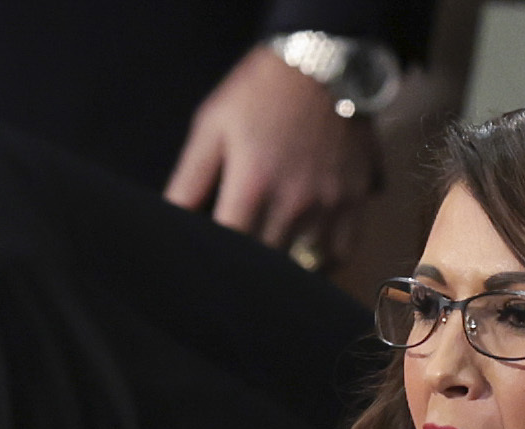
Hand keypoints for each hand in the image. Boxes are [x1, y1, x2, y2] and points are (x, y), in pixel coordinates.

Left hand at [165, 45, 377, 262]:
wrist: (321, 66)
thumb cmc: (258, 94)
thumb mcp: (212, 126)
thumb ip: (190, 178)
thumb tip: (170, 218)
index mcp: (252, 184)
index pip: (230, 245)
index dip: (218, 258)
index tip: (209, 260)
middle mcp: (293, 202)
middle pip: (268, 261)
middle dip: (250, 265)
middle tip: (237, 262)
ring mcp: (328, 205)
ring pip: (306, 264)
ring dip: (286, 265)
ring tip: (271, 259)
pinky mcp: (354, 201)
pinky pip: (341, 251)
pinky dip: (322, 259)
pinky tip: (307, 250)